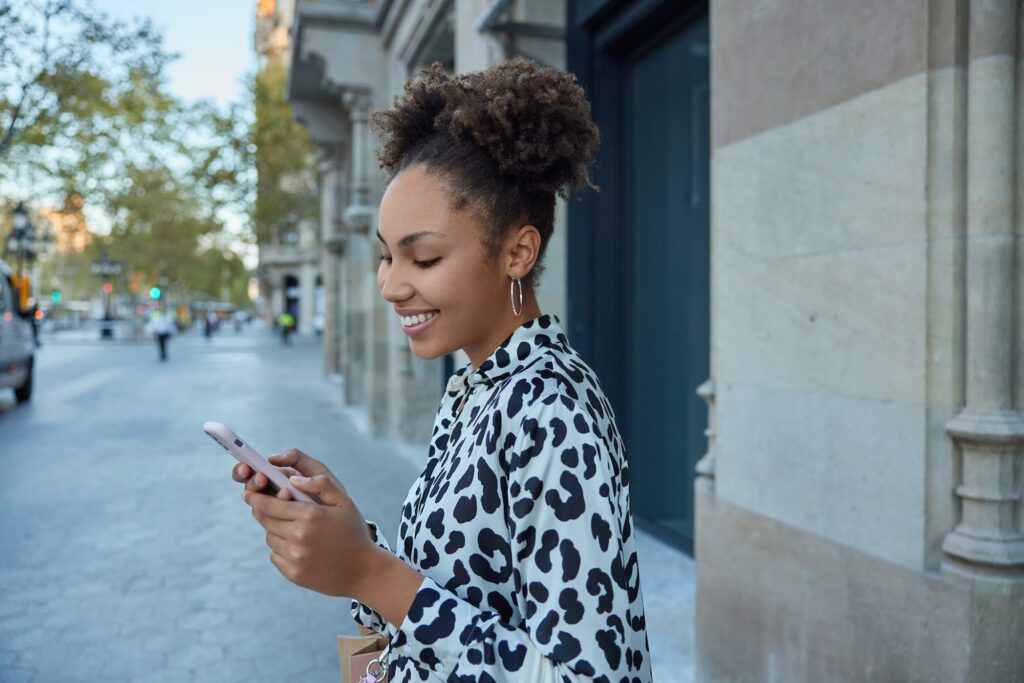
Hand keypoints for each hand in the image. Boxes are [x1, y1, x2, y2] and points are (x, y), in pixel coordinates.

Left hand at [241, 449, 377, 597]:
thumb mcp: (344, 502)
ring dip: (275, 530)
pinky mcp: (293, 574)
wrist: (364, 571)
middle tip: (267, 508)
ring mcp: (295, 557)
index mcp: (310, 515)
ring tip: (292, 528)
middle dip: (263, 512)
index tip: (246, 494)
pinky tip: (298, 547)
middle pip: (265, 520)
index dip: (255, 498)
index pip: (270, 504)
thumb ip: (321, 485)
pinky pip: (275, 556)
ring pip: (270, 538)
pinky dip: (281, 549)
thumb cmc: (354, 533)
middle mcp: (299, 536)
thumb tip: (293, 479)